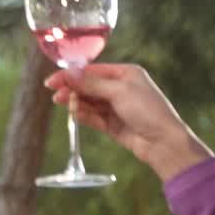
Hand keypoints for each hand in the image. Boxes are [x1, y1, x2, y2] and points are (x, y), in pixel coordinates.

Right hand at [45, 63, 212, 181]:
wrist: (163, 142)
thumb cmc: (148, 111)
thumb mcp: (118, 92)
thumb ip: (91, 83)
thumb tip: (68, 73)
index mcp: (125, 73)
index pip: (91, 71)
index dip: (71, 75)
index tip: (52, 81)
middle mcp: (120, 88)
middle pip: (88, 86)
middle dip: (72, 90)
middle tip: (56, 96)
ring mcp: (116, 107)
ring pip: (88, 102)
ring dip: (76, 103)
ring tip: (66, 106)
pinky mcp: (112, 124)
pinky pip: (92, 117)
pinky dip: (83, 115)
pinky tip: (75, 115)